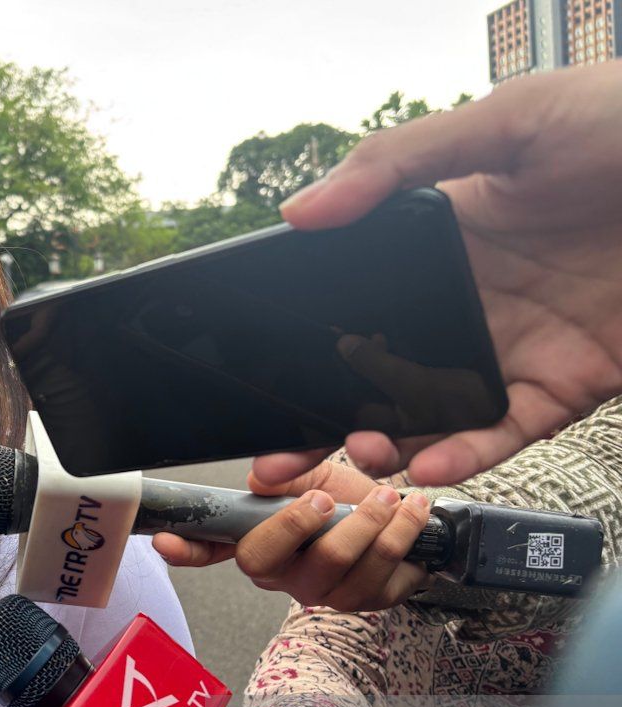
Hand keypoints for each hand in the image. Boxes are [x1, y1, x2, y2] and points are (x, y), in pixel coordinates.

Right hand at [153, 460, 430, 610]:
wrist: (399, 513)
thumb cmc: (344, 496)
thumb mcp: (310, 474)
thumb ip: (283, 475)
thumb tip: (259, 478)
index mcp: (259, 544)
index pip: (209, 551)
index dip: (185, 549)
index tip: (165, 541)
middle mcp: (285, 576)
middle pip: (272, 562)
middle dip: (299, 526)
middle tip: (326, 498)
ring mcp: (326, 595)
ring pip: (339, 570)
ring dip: (369, 528)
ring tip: (389, 498)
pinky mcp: (370, 603)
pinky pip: (385, 580)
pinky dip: (404, 540)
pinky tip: (412, 517)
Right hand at [254, 61, 621, 486]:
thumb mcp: (505, 122)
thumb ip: (396, 163)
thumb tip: (299, 210)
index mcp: (436, 239)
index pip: (354, 301)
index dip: (307, 342)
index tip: (263, 376)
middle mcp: (464, 300)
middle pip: (378, 370)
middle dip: (326, 415)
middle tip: (280, 451)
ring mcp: (512, 345)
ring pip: (430, 412)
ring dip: (388, 441)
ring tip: (361, 452)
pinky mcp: (565, 383)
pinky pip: (503, 429)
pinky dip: (464, 453)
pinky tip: (427, 463)